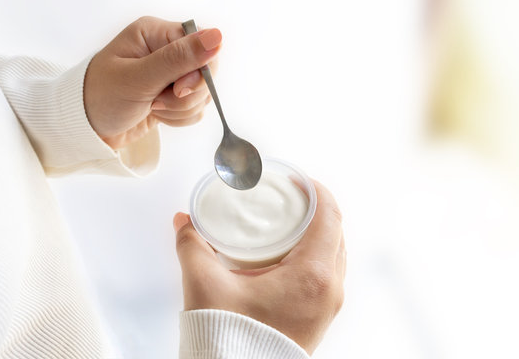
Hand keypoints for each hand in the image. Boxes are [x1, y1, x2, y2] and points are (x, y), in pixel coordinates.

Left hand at [84, 16, 221, 148]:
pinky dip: (179, 118)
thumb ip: (179, 59)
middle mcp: (166, 51)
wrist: (85, 130)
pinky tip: (156, 116)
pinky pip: (195, 109)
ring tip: (151, 107)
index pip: (202, 46)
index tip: (178, 90)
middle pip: (206, 72)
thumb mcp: (139, 78)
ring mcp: (171, 76)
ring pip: (202, 95)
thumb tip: (217, 37)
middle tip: (157, 101)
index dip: (198, 72)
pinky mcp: (173, 97)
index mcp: (156, 34)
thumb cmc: (100, 98)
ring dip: (180, 109)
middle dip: (186, 95)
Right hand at [173, 181, 345, 353]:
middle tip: (288, 196)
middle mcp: (330, 289)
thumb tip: (184, 220)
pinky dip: (315, 253)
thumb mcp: (205, 285)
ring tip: (288, 220)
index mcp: (313, 275)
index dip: (315, 189)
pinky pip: (328, 273)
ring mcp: (329, 305)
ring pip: (334, 253)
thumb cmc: (229, 339)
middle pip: (335, 232)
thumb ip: (191, 245)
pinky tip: (290, 252)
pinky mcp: (321, 316)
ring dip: (317, 231)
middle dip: (314, 207)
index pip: (330, 215)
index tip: (296, 178)